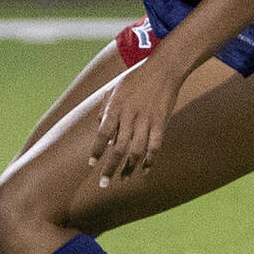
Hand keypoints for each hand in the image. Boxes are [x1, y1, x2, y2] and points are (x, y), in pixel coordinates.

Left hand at [88, 55, 183, 187]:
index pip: (103, 132)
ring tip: (122, 179)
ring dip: (129, 168)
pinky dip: (149, 161)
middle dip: (110, 167)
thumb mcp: (114, 88)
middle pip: (118, 147)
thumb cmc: (135, 78)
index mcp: (116, 106)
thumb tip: (99, 127)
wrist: (163, 69)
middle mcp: (130, 115)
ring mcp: (146, 120)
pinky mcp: (161, 123)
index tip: (91, 164)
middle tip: (104, 183)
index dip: (97, 150)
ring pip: (136, 151)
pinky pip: (154, 147)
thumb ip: (105, 107)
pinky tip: (143, 171)